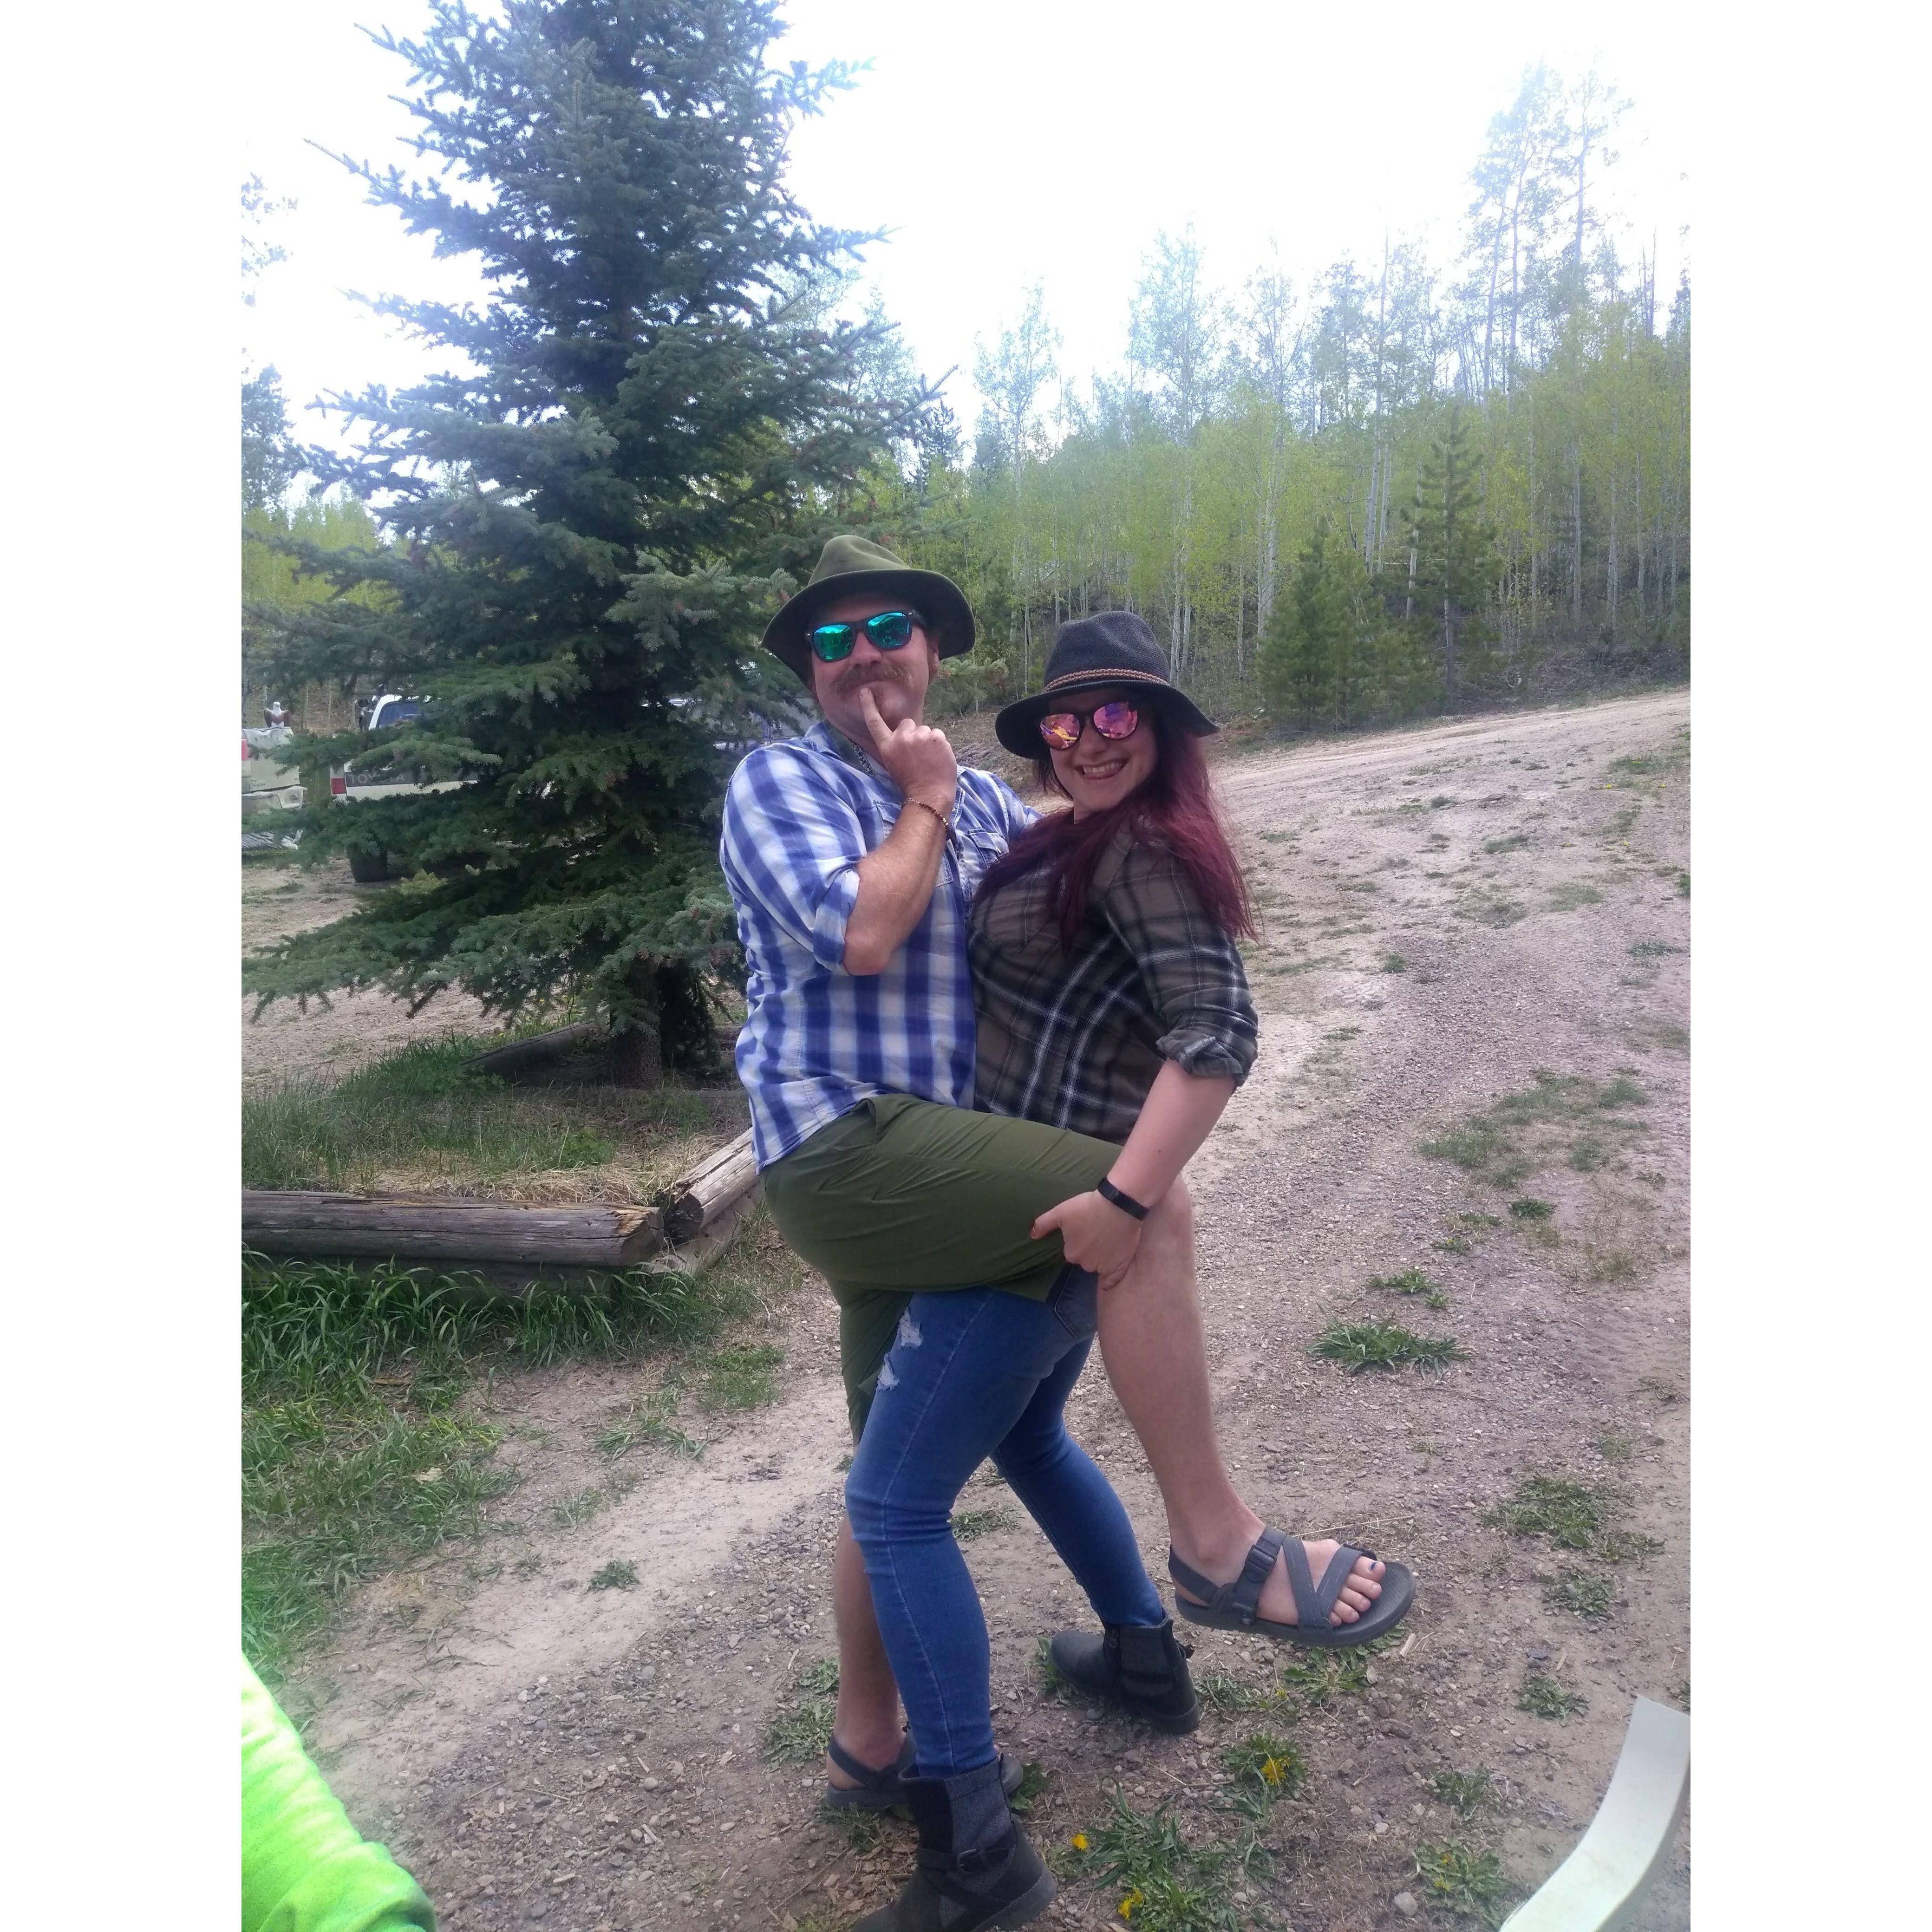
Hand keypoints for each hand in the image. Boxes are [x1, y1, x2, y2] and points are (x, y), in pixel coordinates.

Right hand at [857, 684, 956, 814]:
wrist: (929, 795)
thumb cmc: (912, 782)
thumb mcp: (894, 764)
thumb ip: (895, 746)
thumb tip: (904, 733)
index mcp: (887, 746)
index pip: (875, 722)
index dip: (869, 705)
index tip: (865, 690)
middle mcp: (900, 738)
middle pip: (907, 723)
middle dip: (913, 733)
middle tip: (918, 754)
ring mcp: (919, 736)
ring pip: (925, 730)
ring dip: (928, 740)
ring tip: (929, 759)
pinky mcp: (936, 737)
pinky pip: (939, 734)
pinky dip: (941, 745)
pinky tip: (938, 758)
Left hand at [1032, 1189, 1144, 1291]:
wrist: (1118, 1205)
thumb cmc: (1087, 1207)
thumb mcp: (1060, 1212)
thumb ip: (1044, 1224)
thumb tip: (1032, 1235)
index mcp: (1071, 1254)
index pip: (1071, 1251)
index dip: (1077, 1240)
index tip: (1084, 1229)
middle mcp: (1086, 1264)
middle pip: (1085, 1259)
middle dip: (1089, 1249)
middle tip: (1096, 1232)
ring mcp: (1104, 1267)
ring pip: (1098, 1265)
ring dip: (1100, 1257)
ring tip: (1108, 1239)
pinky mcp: (1120, 1266)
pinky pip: (1113, 1278)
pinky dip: (1110, 1280)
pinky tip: (1108, 1280)